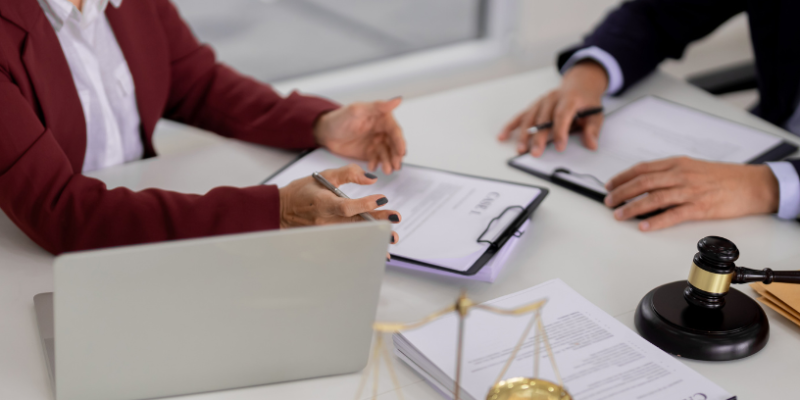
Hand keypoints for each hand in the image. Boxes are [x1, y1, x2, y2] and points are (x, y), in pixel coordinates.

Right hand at [279, 164, 400, 253]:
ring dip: (372, 238)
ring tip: (390, 241)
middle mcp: (324, 220)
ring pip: (353, 236)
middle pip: (354, 224)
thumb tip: (372, 179)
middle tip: (395, 224)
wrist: (281, 210)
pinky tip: (374, 248)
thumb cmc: (303, 191)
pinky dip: (361, 245)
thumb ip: (349, 173)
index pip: (347, 207)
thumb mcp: (324, 175)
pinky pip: (345, 243)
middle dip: (376, 224)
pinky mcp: (324, 239)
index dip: (365, 205)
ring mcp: (324, 232)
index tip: (382, 199)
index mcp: (323, 202)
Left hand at [314, 97, 405, 174]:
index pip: (395, 131)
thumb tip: (397, 100)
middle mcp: (381, 130)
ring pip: (387, 154)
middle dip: (396, 156)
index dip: (399, 142)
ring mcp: (376, 142)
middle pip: (394, 144)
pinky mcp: (370, 153)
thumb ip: (378, 106)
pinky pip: (377, 160)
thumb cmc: (339, 118)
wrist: (325, 133)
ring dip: (388, 162)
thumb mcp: (358, 110)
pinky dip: (377, 164)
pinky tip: (372, 167)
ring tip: (387, 170)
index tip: (401, 152)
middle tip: (395, 165)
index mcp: (382, 118)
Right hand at [498, 60, 607, 156]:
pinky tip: (503, 136)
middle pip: (543, 118)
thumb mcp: (596, 113)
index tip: (560, 147)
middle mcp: (552, 98)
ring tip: (520, 149)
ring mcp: (541, 102)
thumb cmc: (586, 101)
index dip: (560, 131)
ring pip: (530, 118)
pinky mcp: (534, 106)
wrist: (579, 84)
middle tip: (536, 152)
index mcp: (569, 99)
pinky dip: (511, 126)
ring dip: (524, 134)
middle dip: (539, 137)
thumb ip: (593, 129)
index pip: (562, 115)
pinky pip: (521, 116)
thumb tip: (592, 144)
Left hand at [604, 157, 778, 230]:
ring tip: (619, 215)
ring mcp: (690, 191)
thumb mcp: (693, 167)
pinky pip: (673, 215)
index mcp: (677, 163)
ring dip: (633, 208)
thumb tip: (646, 183)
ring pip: (654, 198)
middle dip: (622, 193)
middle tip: (608, 202)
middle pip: (643, 183)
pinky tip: (644, 226)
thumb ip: (670, 173)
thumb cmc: (723, 177)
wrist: (751, 185)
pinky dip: (656, 221)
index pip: (642, 169)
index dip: (622, 177)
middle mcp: (681, 175)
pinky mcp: (699, 208)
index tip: (610, 185)